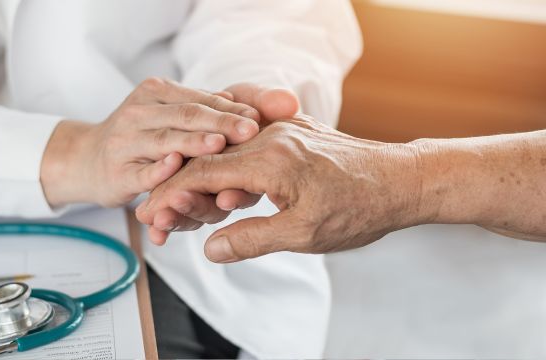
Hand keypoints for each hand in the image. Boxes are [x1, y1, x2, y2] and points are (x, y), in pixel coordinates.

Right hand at [40, 77, 260, 207]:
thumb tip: (236, 99)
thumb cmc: (139, 136)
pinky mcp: (118, 173)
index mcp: (155, 92)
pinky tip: (176, 166)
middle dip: (221, 123)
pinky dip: (159, 169)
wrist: (87, 159)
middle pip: (186, 116)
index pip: (199, 100)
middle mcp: (139, 112)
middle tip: (251, 129)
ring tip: (220, 144)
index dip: (230, 109)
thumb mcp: (167, 113)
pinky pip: (142, 172)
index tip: (259, 117)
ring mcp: (126, 142)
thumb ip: (200, 105)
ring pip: (165, 141)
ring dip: (193, 143)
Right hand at [137, 115, 422, 262]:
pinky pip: (245, 150)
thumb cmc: (359, 207)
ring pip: (224, 154)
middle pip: (206, 159)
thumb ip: (252, 239)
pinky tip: (222, 192)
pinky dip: (227, 171)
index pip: (202, 173)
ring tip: (189, 211)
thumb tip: (211, 249)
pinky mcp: (289, 135)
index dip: (171, 195)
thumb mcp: (304, 233)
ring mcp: (280, 132)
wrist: (401, 180)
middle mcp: (270, 136)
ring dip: (202, 182)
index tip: (151, 214)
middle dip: (178, 189)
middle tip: (161, 217)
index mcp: (270, 158)